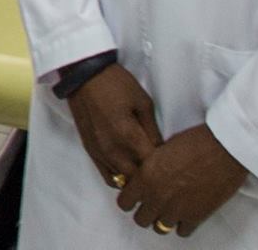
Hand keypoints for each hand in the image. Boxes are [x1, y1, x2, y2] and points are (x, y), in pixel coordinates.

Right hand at [67, 64, 161, 189]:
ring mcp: (99, 153)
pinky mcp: (90, 152)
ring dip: (136, 178)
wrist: (83, 76)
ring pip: (124, 182)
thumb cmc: (117, 85)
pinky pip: (108, 177)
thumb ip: (153, 130)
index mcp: (129, 136)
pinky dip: (121, 178)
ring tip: (146, 170)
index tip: (173, 162)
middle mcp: (113, 150)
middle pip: (139, 179)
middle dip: (152, 176)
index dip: (166, 166)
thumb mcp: (143, 102)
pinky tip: (129, 170)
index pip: (153, 166)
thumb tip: (162, 151)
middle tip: (162, 167)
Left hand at [115, 124, 247, 236]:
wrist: (224, 148)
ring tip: (171, 208)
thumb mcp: (160, 150)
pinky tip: (187, 212)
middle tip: (154, 203)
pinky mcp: (196, 217)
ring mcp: (176, 209)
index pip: (123, 203)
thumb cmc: (193, 141)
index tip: (137, 196)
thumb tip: (143, 179)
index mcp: (145, 178)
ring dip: (163, 218)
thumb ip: (148, 169)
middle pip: (140, 220)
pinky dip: (183, 224)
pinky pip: (182, 231)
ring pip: (160, 228)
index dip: (130, 199)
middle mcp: (156, 197)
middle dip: (146, 211)